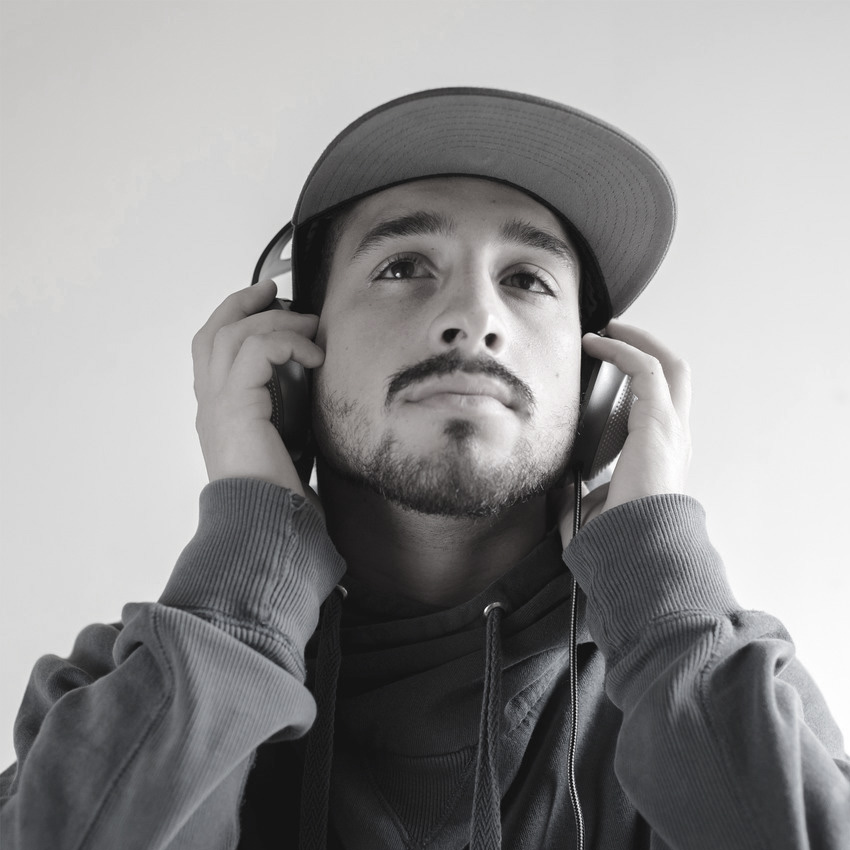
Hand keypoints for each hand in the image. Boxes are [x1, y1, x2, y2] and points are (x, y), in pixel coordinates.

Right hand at [191, 279, 324, 497]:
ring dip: (273, 321)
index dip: (234, 321)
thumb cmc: (278, 499)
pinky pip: (255, 351)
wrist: (267, 527)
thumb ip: (289, 416)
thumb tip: (317, 393)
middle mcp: (211, 406)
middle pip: (212, 334)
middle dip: (242, 305)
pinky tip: (313, 355)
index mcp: (219, 415)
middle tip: (274, 291)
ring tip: (308, 324)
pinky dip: (286, 343)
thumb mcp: (285, 446)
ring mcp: (217, 405)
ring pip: (230, 335)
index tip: (266, 303)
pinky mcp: (235, 406)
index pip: (213, 353)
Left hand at [558, 320, 691, 540]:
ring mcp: (671, 427)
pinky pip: (645, 368)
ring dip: (637, 341)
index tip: (608, 366)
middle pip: (675, 376)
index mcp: (661, 457)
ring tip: (606, 329)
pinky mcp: (658, 420)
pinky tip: (597, 341)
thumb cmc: (618, 538)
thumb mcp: (592, 508)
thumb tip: (560, 483)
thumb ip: (581, 492)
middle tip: (614, 333)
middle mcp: (674, 437)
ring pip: (667, 365)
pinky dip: (623, 348)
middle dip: (647, 348)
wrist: (637, 551)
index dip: (639, 380)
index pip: (659, 405)